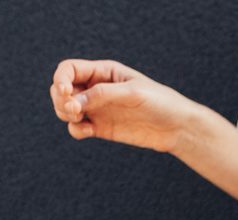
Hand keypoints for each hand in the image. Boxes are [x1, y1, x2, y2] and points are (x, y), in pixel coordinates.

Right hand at [51, 58, 199, 151]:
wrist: (177, 128)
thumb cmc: (160, 102)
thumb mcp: (132, 93)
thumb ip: (102, 95)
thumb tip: (73, 102)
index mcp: (104, 72)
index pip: (69, 69)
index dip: (60, 79)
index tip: (66, 93)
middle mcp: (97, 88)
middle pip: (61, 89)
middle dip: (60, 99)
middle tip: (74, 110)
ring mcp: (98, 109)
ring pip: (66, 109)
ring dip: (65, 114)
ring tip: (80, 119)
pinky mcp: (101, 128)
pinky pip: (78, 128)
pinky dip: (76, 130)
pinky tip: (88, 131)